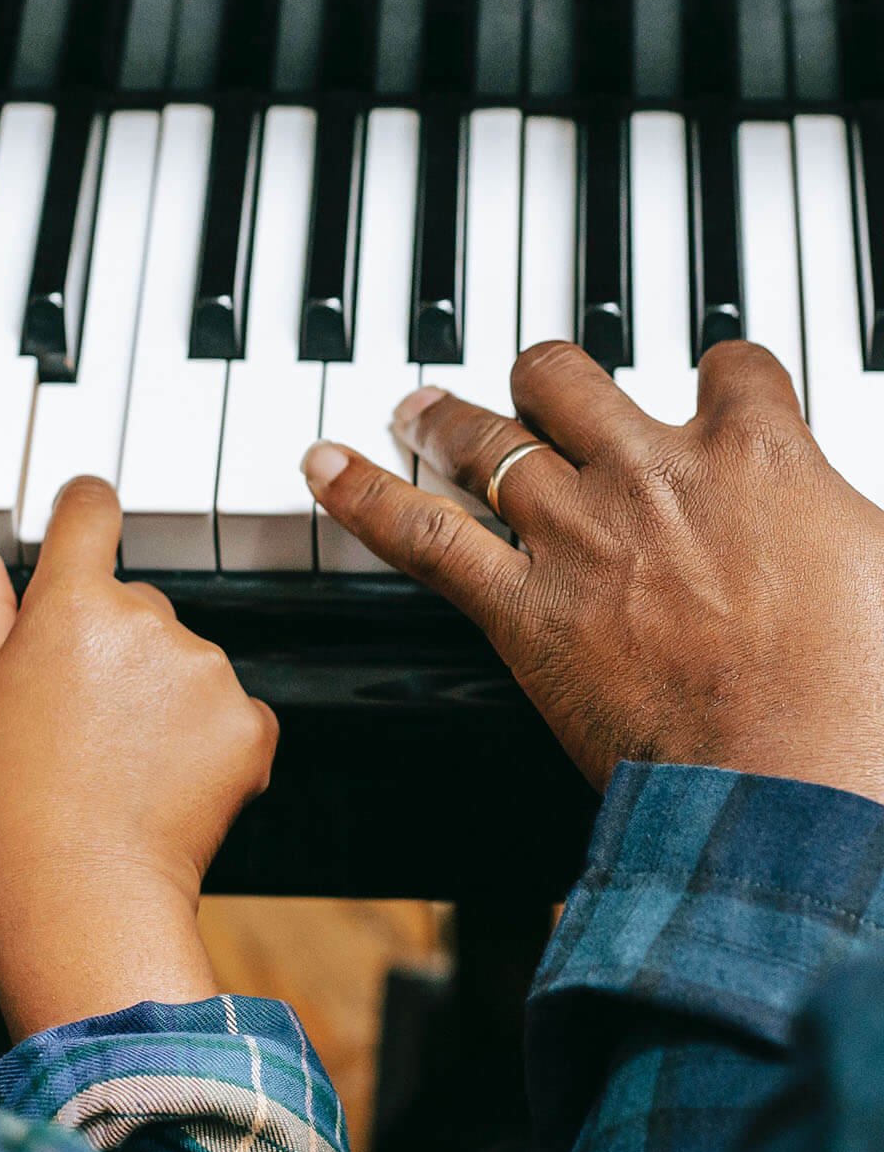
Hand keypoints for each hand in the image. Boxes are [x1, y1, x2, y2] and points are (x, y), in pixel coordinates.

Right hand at [0, 477, 277, 1036]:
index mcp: (73, 602)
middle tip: (78, 712)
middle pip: (138, 598)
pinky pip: (229, 707)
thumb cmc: (9, 800)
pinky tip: (162, 777)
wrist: (81, 892)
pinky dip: (204, 735)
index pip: (91, 508)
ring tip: (118, 756)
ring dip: (161, 688)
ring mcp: (208, 670)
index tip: (83, 521)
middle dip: (113, 638)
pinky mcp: (252, 722)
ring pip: (184, 655)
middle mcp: (150, 620)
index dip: (84, 512)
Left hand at [303, 340, 883, 803]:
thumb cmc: (861, 700)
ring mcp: (579, 534)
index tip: (709, 387)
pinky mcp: (524, 607)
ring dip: (446, 416)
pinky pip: (424, 533)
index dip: (716, 374)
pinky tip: (322, 466)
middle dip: (546, 377)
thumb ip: (844, 527)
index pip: (732, 366)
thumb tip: (842, 530)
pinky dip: (365, 495)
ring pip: (489, 437)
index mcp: (761, 457)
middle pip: (574, 380)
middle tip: (528, 388)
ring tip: (416, 407)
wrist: (794, 784)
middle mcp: (655, 474)